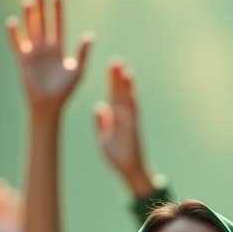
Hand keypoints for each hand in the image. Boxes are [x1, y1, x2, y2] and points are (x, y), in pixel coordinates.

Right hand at [7, 0, 92, 113]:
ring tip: (28, 1)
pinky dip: (13, 33)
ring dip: (29, 16)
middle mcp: (45, 48)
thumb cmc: (65, 90)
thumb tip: (90, 36)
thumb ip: (83, 53)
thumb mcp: (78, 71)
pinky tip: (12, 21)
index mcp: (59, 49)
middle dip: (42, 8)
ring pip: (30, 29)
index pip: (58, 25)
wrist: (49, 104)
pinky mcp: (23, 60)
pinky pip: (17, 43)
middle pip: (43, 23)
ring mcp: (33, 53)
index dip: (58, 10)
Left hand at [93, 59, 151, 191]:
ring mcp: (130, 123)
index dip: (112, 81)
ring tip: (125, 71)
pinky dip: (131, 103)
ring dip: (127, 87)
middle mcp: (124, 117)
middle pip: (121, 94)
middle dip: (118, 78)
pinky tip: (130, 93)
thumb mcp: (104, 137)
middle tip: (116, 61)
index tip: (111, 66)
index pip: (114, 95)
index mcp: (116, 118)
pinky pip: (132, 114)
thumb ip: (101, 122)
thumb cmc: (117, 155)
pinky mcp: (133, 130)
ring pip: (128, 101)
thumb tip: (99, 107)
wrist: (129, 170)